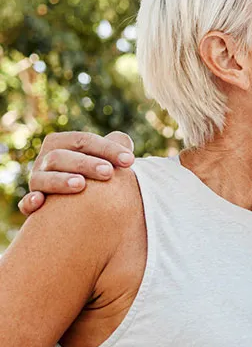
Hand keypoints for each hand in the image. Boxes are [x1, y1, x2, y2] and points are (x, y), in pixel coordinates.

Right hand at [19, 131, 134, 215]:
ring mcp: (37, 182)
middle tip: (108, 173)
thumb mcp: (105, 159)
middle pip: (60, 157)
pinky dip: (30, 202)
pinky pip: (26, 203)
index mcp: (62, 144)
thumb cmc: (97, 175)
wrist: (79, 205)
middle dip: (86, 163)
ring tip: (81, 185)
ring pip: (42, 178)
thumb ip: (115, 148)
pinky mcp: (32, 205)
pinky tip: (40, 202)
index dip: (107, 148)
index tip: (130, 161)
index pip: (83, 141)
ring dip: (60, 180)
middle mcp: (46, 161)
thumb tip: (124, 140)